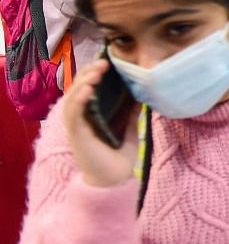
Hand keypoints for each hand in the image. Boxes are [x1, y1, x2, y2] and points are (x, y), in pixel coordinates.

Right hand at [62, 59, 139, 188]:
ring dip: (83, 82)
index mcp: (92, 115)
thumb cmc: (118, 157)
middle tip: (104, 61)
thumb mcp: (129, 129)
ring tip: (97, 71)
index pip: (88, 89)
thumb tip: (141, 93)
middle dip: (89, 73)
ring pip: (73, 98)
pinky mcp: (76, 134)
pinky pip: (73, 113)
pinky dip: (79, 99)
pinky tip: (89, 89)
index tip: (108, 61)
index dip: (94, 74)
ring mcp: (77, 126)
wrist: (114, 181)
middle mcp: (82, 118)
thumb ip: (131, 112)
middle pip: (78, 89)